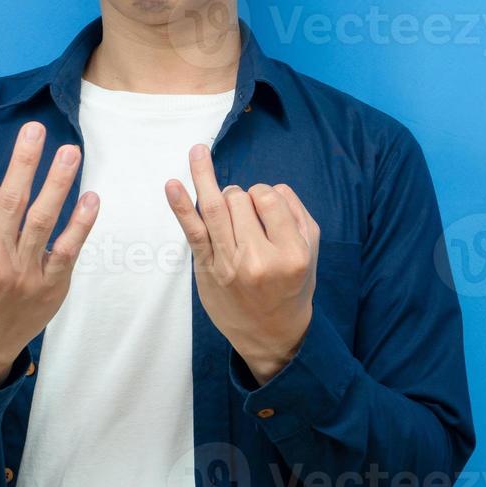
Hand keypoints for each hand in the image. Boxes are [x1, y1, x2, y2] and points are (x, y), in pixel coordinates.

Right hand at [0, 121, 98, 391]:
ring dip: (58, 181)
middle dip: (23, 161)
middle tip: (36, 129)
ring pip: (42, 219)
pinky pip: (68, 249)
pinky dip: (82, 222)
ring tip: (70, 152)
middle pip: (10, 201)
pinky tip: (92, 198)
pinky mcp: (51, 285)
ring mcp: (23, 273)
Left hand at [165, 144, 318, 384]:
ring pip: (216, 207)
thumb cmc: (293, 286)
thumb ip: (297, 213)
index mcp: (290, 252)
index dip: (263, 194)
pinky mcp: (207, 270)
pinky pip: (193, 231)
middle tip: (245, 216)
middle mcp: (259, 259)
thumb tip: (268, 188)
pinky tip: (173, 184)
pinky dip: (181, 206)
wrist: (271, 334)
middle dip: (240, 195)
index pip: (268, 197)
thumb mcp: (312, 251)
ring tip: (198, 153)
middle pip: (240, 199)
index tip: (264, 208)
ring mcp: (229, 265)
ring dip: (206, 178)